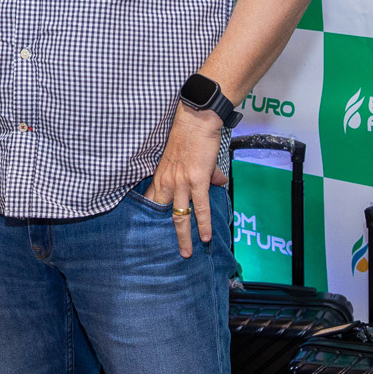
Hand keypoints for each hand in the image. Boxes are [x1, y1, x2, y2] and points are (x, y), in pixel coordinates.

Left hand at [146, 104, 228, 258]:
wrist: (197, 120)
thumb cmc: (192, 136)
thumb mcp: (190, 159)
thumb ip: (206, 174)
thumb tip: (220, 182)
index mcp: (162, 177)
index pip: (153, 202)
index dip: (153, 218)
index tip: (152, 233)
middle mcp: (167, 182)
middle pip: (164, 214)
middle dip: (167, 234)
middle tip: (169, 250)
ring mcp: (181, 183)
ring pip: (180, 216)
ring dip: (184, 237)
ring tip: (187, 253)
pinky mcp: (196, 180)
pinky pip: (200, 207)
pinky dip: (203, 224)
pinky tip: (205, 237)